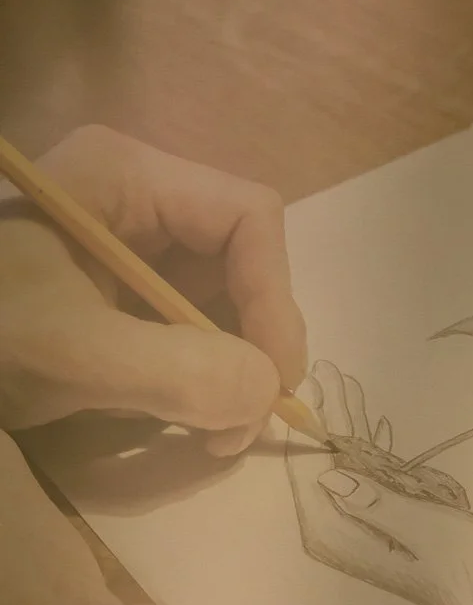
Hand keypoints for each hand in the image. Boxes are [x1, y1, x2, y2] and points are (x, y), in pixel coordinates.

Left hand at [0, 126, 306, 454]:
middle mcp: (137, 198)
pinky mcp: (114, 291)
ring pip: (221, 295)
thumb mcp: (65, 350)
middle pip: (240, 257)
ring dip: (230, 364)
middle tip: (244, 421)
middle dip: (253, 339)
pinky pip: (185, 323)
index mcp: (127, 175)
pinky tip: (184, 415)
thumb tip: (268, 394)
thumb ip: (174, 371)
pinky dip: (198, 373)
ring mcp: (126, 245)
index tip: (272, 381)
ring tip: (215, 429)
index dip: (274, 295)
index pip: (248, 216)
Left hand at [286, 364, 472, 604]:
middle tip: (326, 370)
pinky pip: (371, 480)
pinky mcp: (392, 530)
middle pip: (327, 466)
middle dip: (328, 419)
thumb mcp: (427, 530)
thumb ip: (378, 502)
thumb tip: (329, 476)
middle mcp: (347, 535)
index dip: (310, 426)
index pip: (312, 474)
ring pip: (348, 468)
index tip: (309, 384)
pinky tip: (372, 424)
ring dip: (348, 427)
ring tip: (343, 382)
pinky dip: (371, 448)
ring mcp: (369, 533)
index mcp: (344, 537)